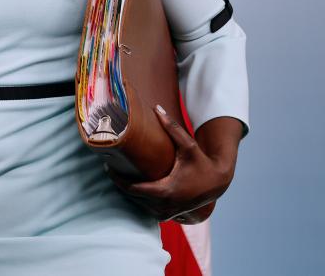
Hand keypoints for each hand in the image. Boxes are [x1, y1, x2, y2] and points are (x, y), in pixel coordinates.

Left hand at [106, 107, 241, 222]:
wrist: (217, 183)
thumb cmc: (201, 163)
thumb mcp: (188, 145)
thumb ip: (172, 127)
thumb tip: (157, 107)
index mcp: (166, 190)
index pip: (133, 189)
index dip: (118, 179)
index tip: (108, 168)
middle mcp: (165, 206)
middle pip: (133, 197)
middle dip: (121, 184)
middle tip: (111, 168)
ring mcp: (167, 214)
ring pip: (140, 206)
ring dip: (129, 193)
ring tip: (119, 176)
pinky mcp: (169, 216)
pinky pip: (148, 210)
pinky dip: (140, 200)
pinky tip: (133, 187)